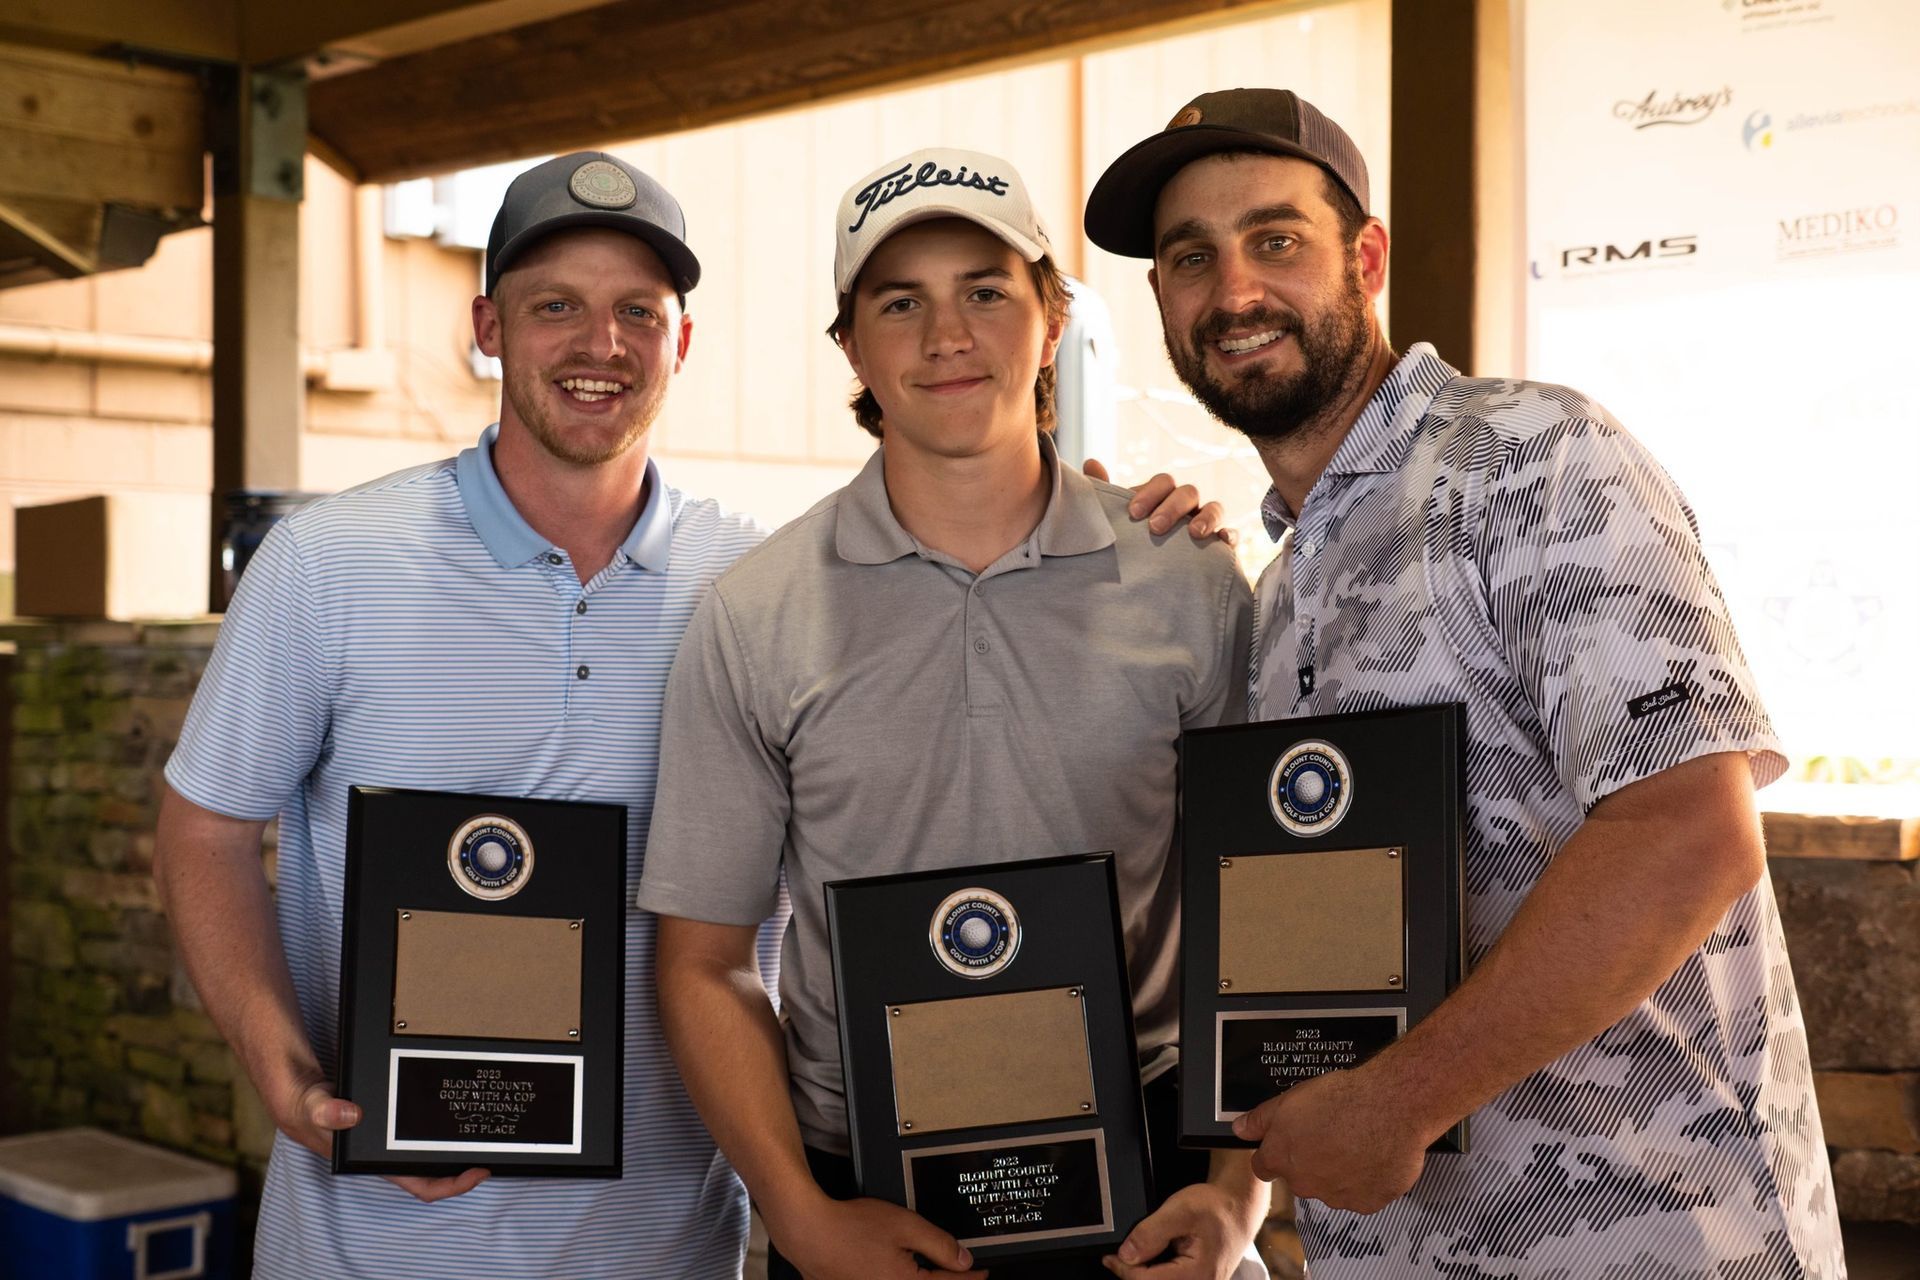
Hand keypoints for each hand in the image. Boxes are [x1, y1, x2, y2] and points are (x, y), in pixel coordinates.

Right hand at [277, 1074, 488, 1203]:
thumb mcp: (312, 1104)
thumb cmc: (303, 1105)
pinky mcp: (391, 1120)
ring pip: (429, 1152)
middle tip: (493, 1147)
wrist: (296, 1090)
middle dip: (463, 1165)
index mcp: (373, 1161)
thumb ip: (326, 1110)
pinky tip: (455, 1109)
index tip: (478, 1171)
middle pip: (433, 1171)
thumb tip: (351, 1114)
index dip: (451, 1185)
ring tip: (481, 1131)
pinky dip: (438, 1125)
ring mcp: (389, 1139)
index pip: (419, 1185)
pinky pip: (422, 1130)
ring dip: (452, 1147)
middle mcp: (385, 1154)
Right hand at [773, 1194, 982, 1279]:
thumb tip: (963, 1260)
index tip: (982, 1274)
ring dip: (925, 1279)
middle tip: (962, 1274)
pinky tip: (906, 1271)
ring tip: (937, 1273)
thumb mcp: (906, 1226)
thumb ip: (940, 1244)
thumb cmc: (850, 1227)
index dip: (970, 1278)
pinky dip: (903, 1279)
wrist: (808, 1232)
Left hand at [1082, 458, 1233, 544]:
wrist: (1150, 578)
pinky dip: (1229, 535)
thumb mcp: (1118, 521)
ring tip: (1193, 534)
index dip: (1150, 493)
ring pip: (1214, 507)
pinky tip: (1223, 542)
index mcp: (1163, 496)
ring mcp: (1206, 523)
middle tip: (1154, 528)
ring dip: (1205, 517)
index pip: (1163, 481)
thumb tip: (1091, 462)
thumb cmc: (1134, 543)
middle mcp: (1186, 506)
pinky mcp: (1219, 546)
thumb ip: (1106, 495)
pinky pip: (1231, 534)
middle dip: (1172, 507)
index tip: (1133, 513)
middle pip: (1187, 492)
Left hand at [1102, 1178, 1265, 1277]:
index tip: (1109, 1257)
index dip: (1123, 1269)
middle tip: (1118, 1257)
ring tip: (1136, 1255)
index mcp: (1197, 1276)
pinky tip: (1151, 1258)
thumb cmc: (1216, 1208)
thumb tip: (1126, 1255)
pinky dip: (1155, 1273)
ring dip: (1144, 1274)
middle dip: (1133, 1274)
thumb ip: (1150, 1233)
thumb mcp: (1180, 1210)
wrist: (1239, 1208)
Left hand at [1232, 1068, 1430, 1213]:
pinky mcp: (1368, 1202)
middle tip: (1331, 1134)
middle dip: (1311, 1161)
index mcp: (1282, 1159)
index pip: (1263, 1167)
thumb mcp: (1289, 1099)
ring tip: (1357, 1141)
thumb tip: (1239, 1130)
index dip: (1275, 1153)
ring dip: (1339, 1172)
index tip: (1291, 1141)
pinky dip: (1366, 1180)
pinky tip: (1375, 1155)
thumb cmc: (1340, 1097)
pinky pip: (1362, 1194)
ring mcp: (1338, 1197)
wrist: (1389, 1106)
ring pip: (1332, 1187)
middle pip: (1300, 1177)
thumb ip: (1260, 1119)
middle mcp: (1306, 1185)